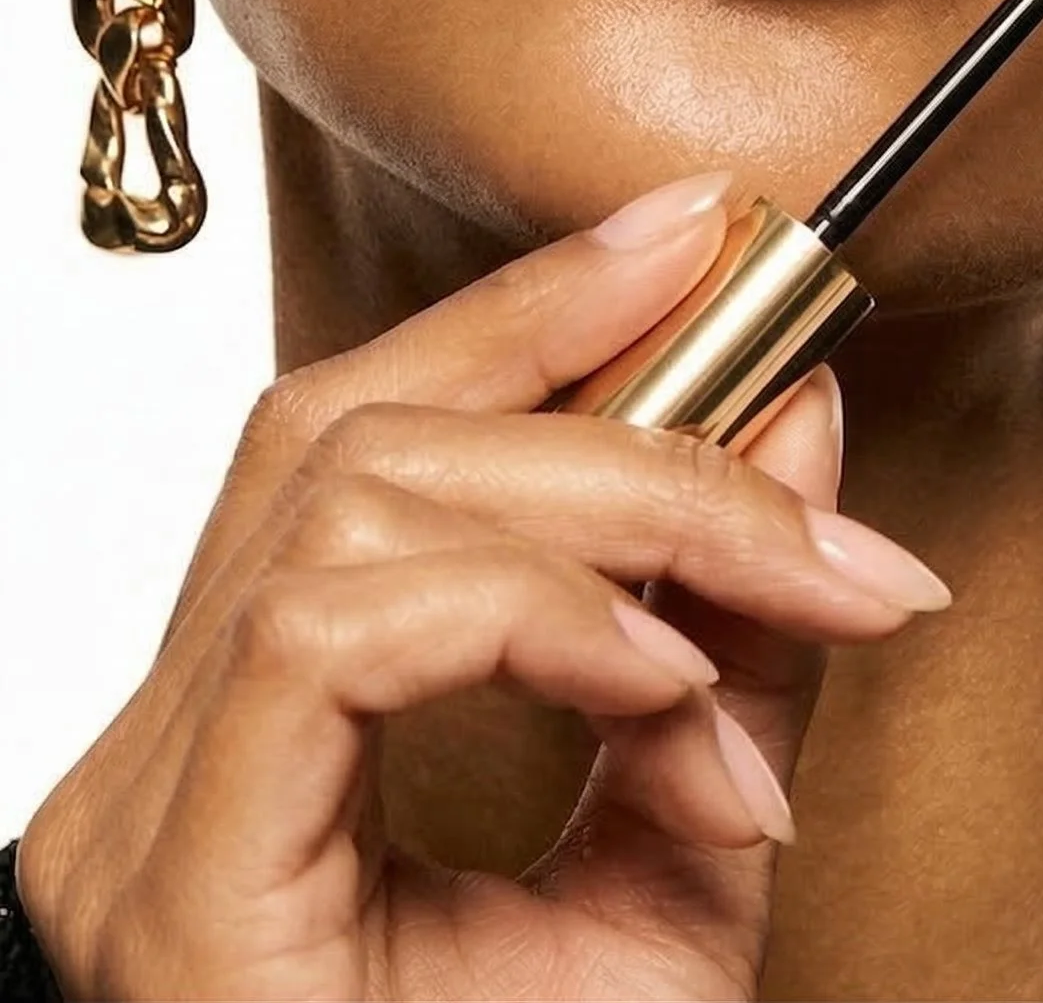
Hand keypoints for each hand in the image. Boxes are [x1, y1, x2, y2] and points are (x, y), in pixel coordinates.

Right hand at [16, 170, 949, 998]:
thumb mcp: (685, 871)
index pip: (356, 426)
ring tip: (775, 595)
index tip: (700, 234)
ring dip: (605, 501)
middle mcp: (168, 752)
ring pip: (342, 493)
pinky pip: (328, 631)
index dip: (526, 305)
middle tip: (813, 440)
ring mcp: (149, 816)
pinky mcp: (177, 887)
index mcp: (260, 737)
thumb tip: (796, 414)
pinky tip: (666, 680)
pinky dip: (529, 608)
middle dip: (607, 386)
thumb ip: (730, 646)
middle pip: (347, 426)